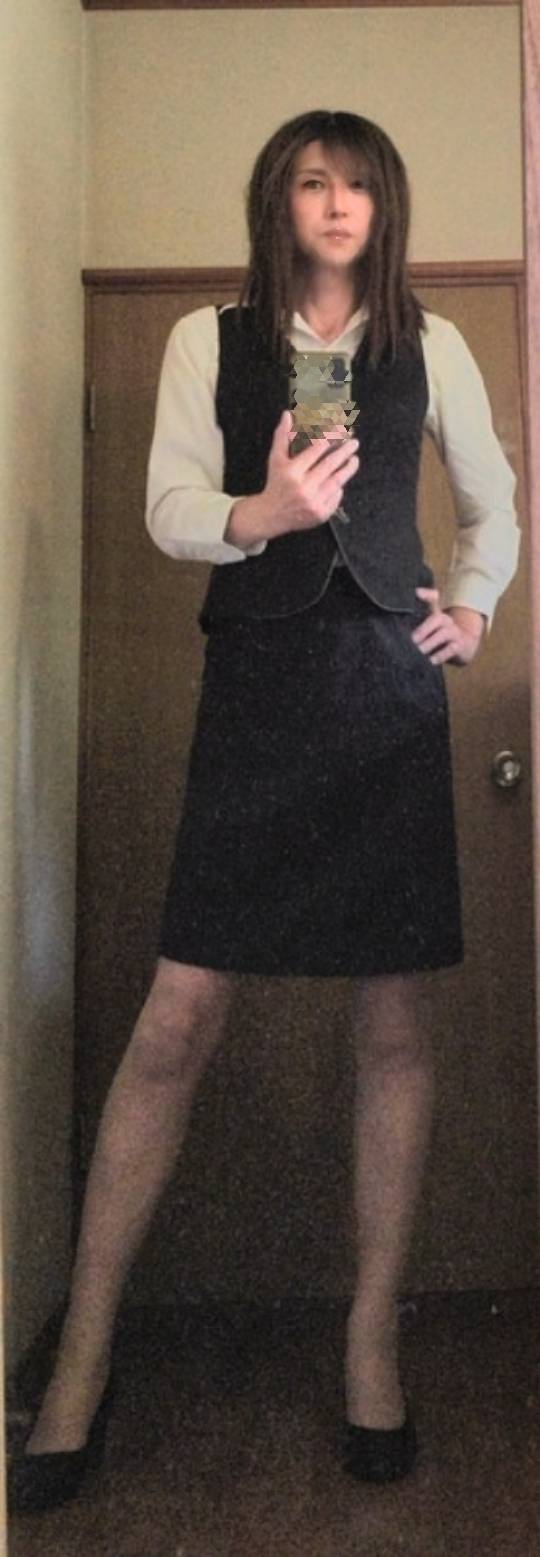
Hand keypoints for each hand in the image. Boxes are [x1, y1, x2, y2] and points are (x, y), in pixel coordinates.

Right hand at [261, 411, 359, 537]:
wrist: (272, 515)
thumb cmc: (276, 483)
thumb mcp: (276, 459)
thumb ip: (282, 436)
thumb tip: (287, 414)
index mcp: (292, 471)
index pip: (317, 449)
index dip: (331, 437)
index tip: (340, 429)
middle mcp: (303, 487)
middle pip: (330, 465)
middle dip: (345, 452)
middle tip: (354, 443)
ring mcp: (313, 502)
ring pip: (337, 482)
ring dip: (348, 469)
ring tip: (354, 459)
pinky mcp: (320, 514)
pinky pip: (335, 498)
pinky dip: (339, 488)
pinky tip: (340, 481)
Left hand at [412, 589, 484, 665]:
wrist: (464, 647)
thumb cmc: (439, 637)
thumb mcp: (429, 628)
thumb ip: (418, 619)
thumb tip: (414, 596)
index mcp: (437, 615)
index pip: (433, 600)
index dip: (426, 595)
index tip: (417, 592)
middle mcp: (447, 621)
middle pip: (437, 618)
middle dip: (423, 629)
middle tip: (412, 640)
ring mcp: (455, 633)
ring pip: (443, 634)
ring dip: (430, 643)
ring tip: (419, 651)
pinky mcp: (460, 646)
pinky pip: (451, 649)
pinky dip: (441, 655)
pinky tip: (431, 661)